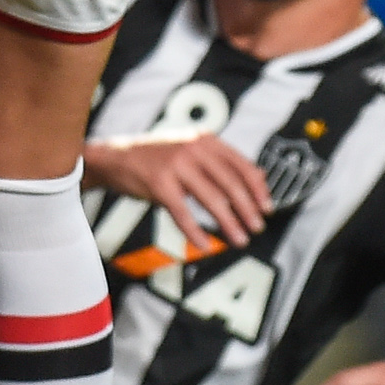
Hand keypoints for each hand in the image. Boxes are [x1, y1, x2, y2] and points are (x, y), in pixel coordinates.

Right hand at [86, 133, 273, 249]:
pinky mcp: (160, 184)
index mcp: (205, 140)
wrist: (116, 157)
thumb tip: (259, 177)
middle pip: (230, 184)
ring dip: (229, 224)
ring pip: (212, 200)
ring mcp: (176, 166)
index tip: (267, 208)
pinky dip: (195, 232)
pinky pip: (183, 214)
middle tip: (257, 227)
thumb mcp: (191, 149)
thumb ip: (221, 161)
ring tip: (239, 239)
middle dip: (248, 210)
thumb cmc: (157, 157)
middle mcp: (193, 149)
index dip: (258, 189)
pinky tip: (204, 244)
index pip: (241, 165)